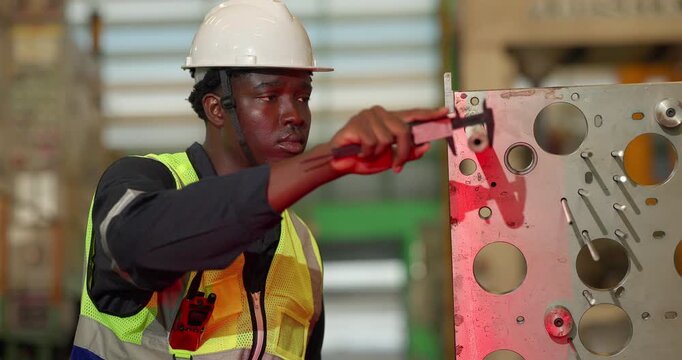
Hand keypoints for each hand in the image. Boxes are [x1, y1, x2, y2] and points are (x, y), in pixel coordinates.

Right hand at [329, 106, 448, 174]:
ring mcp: (367, 116)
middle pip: (403, 130)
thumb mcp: (390, 158)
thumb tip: (426, 146)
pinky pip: (371, 142)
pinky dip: (367, 154)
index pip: (413, 113)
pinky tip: (359, 153)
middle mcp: (380, 113)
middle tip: (396, 166)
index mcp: (390, 119)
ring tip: (367, 155)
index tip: (445, 111)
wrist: (340, 164)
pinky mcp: (356, 123)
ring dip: (378, 154)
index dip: (429, 113)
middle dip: (402, 152)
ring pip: (386, 139)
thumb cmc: (365, 159)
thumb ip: (408, 152)